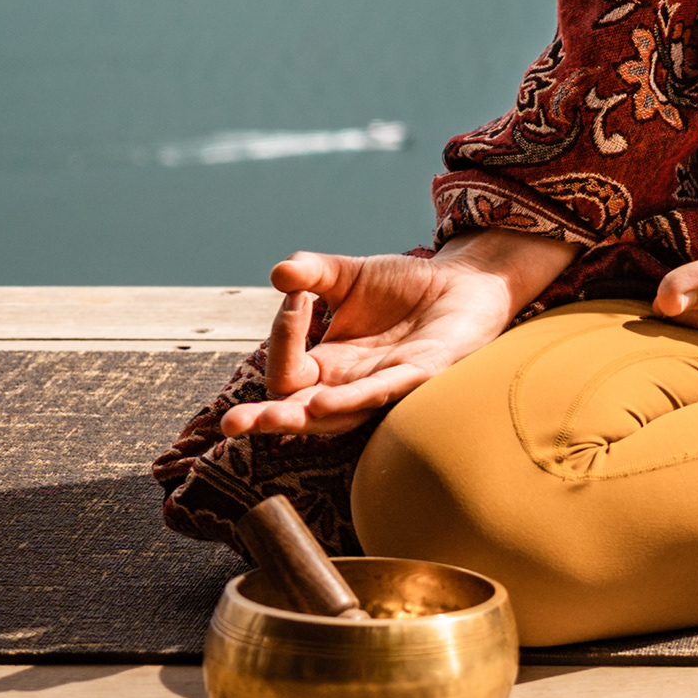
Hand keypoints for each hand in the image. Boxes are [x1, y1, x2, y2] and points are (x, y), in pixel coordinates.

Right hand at [218, 231, 568, 438]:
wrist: (465, 281)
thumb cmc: (406, 287)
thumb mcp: (348, 275)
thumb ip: (312, 274)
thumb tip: (279, 273)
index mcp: (330, 367)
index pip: (287, 370)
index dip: (282, 335)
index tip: (295, 293)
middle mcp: (352, 385)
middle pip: (300, 414)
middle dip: (265, 419)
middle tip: (233, 424)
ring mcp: (385, 385)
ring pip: (337, 414)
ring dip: (304, 416)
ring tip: (274, 419)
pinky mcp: (421, 375)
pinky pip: (383, 393)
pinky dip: (353, 398)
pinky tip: (325, 402)